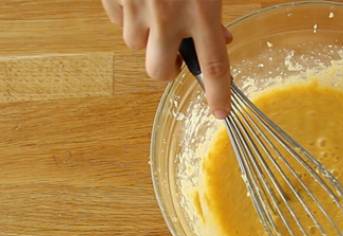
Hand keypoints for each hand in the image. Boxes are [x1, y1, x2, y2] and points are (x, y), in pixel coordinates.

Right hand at [102, 0, 232, 117]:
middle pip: (160, 70)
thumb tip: (221, 39)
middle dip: (166, 68)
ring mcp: (137, 6)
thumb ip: (213, 13)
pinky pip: (116, 20)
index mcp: (201, 10)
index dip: (217, 94)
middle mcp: (167, 14)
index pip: (213, 66)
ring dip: (145, 36)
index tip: (220, 112)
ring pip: (135, 44)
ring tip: (154, 8)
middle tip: (173, 52)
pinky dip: (126, 13)